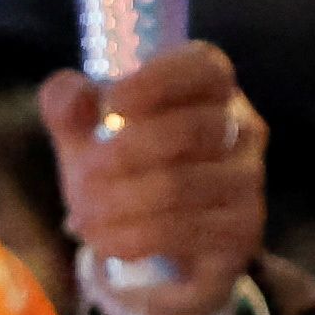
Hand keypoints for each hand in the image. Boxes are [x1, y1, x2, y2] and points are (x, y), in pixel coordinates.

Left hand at [41, 39, 269, 314]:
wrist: (153, 246)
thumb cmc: (121, 168)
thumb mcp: (84, 132)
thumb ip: (67, 102)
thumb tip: (76, 97)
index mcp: (209, 87)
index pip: (203, 68)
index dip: (158, 81)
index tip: (111, 102)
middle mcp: (241, 128)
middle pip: (192, 130)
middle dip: (125, 153)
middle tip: (82, 174)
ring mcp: (247, 181)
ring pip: (182, 186)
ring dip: (120, 202)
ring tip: (83, 216)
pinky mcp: (241, 231)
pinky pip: (183, 231)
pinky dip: (132, 236)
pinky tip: (104, 240)